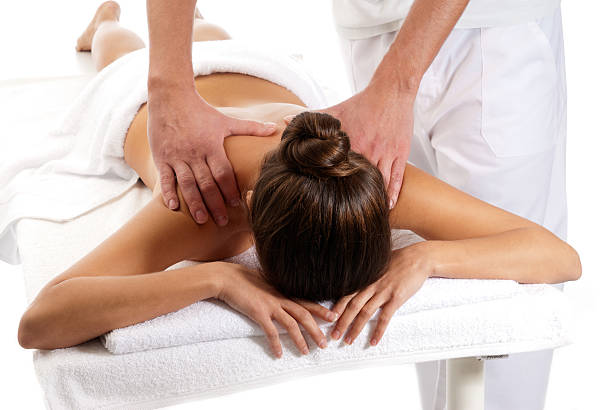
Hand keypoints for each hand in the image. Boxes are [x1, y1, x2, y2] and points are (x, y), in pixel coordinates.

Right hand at [148, 86, 276, 224]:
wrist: (171, 97)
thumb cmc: (201, 111)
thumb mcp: (226, 120)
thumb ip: (250, 127)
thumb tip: (274, 128)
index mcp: (212, 146)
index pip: (223, 173)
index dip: (230, 189)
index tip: (237, 204)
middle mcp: (195, 153)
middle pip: (207, 183)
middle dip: (215, 203)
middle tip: (222, 221)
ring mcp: (177, 156)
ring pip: (187, 184)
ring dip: (195, 203)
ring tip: (202, 219)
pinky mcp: (162, 157)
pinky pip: (166, 178)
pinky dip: (169, 193)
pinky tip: (174, 207)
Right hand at [214, 262, 336, 357]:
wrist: (226, 278)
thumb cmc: (242, 279)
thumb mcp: (263, 281)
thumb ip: (274, 289)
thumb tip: (280, 294)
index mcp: (282, 291)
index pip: (306, 301)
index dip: (321, 309)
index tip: (334, 316)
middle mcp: (280, 297)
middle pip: (304, 315)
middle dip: (316, 330)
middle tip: (325, 343)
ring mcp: (270, 305)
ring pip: (292, 324)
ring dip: (301, 339)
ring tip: (306, 352)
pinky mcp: (258, 313)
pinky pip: (271, 332)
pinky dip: (276, 344)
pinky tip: (279, 354)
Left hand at [319, 82, 414, 208]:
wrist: (392, 91)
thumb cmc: (363, 102)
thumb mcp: (336, 110)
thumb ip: (312, 117)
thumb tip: (286, 121)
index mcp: (351, 143)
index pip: (339, 170)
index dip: (333, 185)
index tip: (326, 200)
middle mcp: (369, 150)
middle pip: (359, 179)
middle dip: (353, 195)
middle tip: (345, 214)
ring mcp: (386, 153)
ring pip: (379, 181)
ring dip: (373, 197)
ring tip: (366, 212)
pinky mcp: (400, 153)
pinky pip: (397, 178)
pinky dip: (392, 193)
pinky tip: (387, 205)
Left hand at [329, 242, 431, 345]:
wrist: (418, 258)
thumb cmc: (399, 260)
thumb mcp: (378, 264)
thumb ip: (368, 275)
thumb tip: (358, 281)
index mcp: (366, 278)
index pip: (346, 294)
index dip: (336, 307)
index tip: (328, 318)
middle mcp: (371, 285)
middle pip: (352, 306)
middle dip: (341, 322)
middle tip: (333, 335)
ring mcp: (383, 291)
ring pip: (365, 313)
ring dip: (355, 328)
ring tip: (348, 341)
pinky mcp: (396, 298)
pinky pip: (385, 317)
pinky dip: (378, 330)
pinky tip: (373, 341)